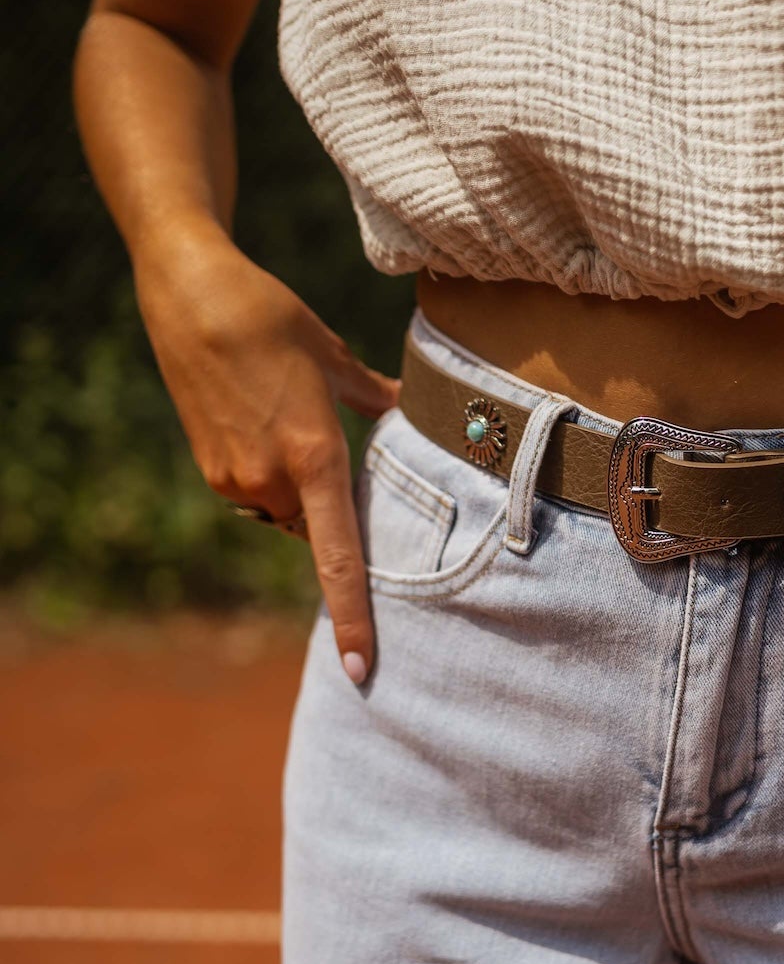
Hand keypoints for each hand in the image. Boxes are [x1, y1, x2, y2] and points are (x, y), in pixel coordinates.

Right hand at [137, 222, 398, 681]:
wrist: (191, 296)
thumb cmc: (273, 319)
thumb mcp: (336, 358)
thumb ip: (375, 399)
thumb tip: (412, 411)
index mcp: (314, 459)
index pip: (340, 558)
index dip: (354, 616)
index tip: (360, 667)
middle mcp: (272, 481)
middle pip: (319, 531)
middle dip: (336, 515)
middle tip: (341, 463)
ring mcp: (236, 479)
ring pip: (288, 513)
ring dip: (303, 490)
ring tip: (294, 421)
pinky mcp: (213, 468)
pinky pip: (259, 493)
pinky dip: (274, 475)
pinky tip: (267, 420)